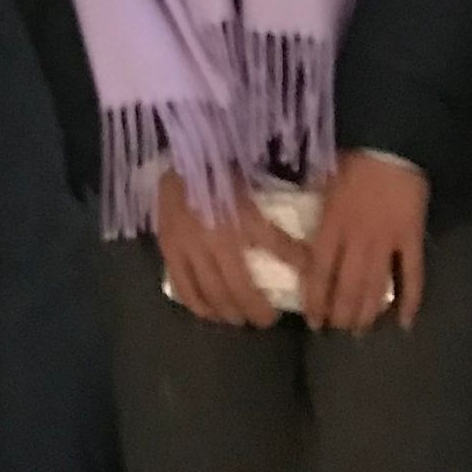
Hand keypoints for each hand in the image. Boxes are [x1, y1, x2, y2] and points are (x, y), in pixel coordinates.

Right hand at [153, 167, 300, 328]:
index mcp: (239, 214)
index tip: (296, 289)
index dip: (289, 268)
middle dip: (252, 308)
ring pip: (209, 292)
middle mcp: (214, 236)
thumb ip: (272, 216)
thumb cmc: (220, 164)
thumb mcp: (253, 181)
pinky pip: (182, 285)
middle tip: (265, 321)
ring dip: (226, 311)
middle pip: (236, 285)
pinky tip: (207, 312)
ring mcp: (187, 245)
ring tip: (237, 319)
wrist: (178, 150)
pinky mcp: (168, 246)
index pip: (271, 246)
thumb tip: (303, 243)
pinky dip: (196, 304)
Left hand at [302, 151, 427, 332]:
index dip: (316, 300)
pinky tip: (404, 323)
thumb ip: (310, 201)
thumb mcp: (322, 175)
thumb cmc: (353, 156)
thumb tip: (292, 215)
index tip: (314, 321)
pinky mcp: (412, 238)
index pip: (320, 272)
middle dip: (341, 314)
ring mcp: (387, 241)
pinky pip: (412, 275)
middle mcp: (357, 239)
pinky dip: (410, 300)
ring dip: (367, 313)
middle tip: (338, 330)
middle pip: (347, 286)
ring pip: (375, 287)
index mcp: (332, 223)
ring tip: (361, 331)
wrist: (392, 141)